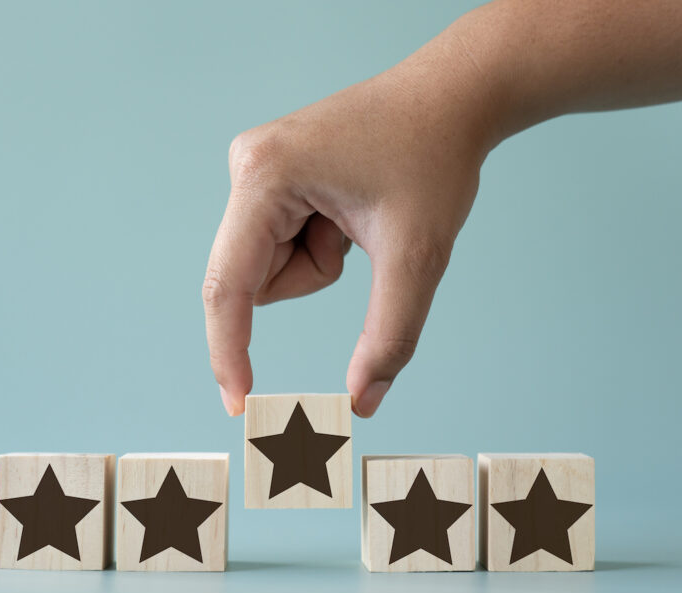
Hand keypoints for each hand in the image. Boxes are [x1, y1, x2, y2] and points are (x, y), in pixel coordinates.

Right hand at [202, 36, 499, 416]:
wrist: (453, 98)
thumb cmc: (435, 159)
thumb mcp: (417, 257)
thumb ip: (389, 336)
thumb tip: (362, 404)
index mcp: (265, 176)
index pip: (228, 285)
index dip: (229, 351)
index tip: (240, 405)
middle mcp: (247, 167)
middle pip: (255, 277)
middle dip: (314, 276)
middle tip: (361, 243)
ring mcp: (256, 169)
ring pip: (270, 267)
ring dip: (319, 263)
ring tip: (360, 218)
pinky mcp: (271, 175)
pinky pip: (282, 245)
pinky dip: (321, 247)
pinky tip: (352, 209)